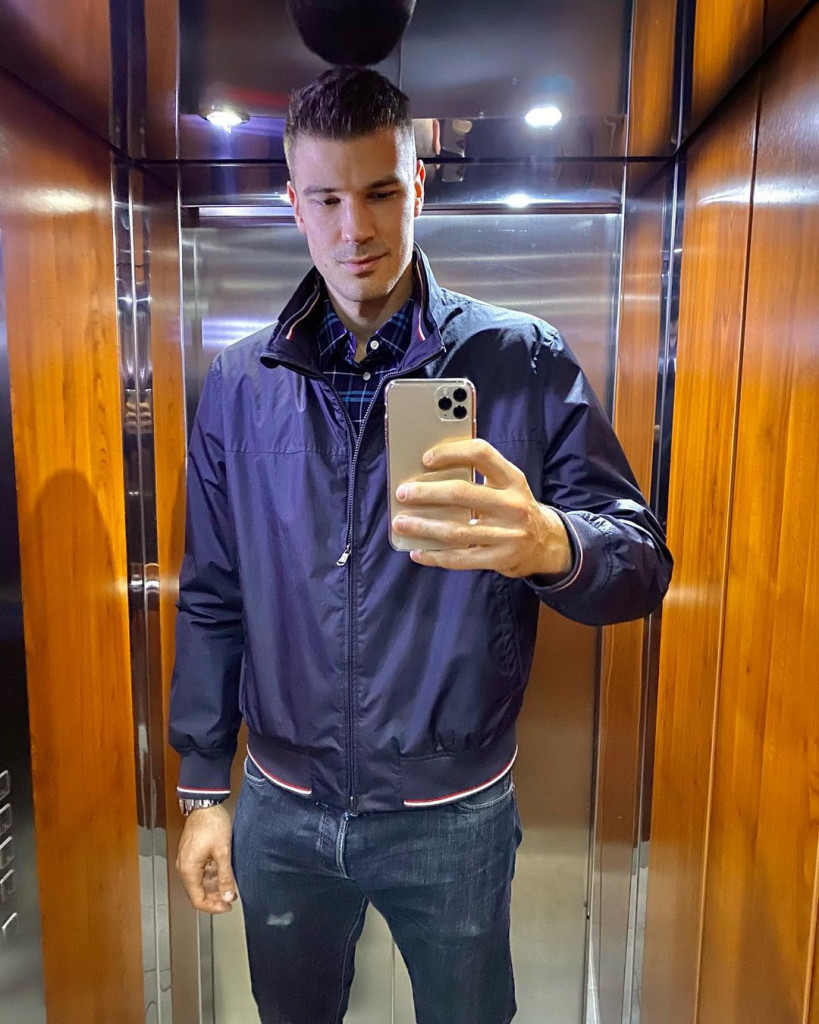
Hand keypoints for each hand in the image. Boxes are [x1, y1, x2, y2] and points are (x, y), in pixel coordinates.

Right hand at [175, 804, 237, 913]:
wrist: (205, 804)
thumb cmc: (211, 824)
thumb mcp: (223, 852)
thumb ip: (225, 876)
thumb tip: (227, 896)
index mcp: (189, 870)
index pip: (198, 900)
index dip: (213, 907)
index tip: (227, 907)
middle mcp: (184, 867)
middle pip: (198, 892)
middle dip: (215, 897)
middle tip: (231, 897)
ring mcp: (187, 859)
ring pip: (200, 881)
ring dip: (214, 886)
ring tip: (230, 885)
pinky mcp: (191, 853)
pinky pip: (200, 871)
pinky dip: (211, 875)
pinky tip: (224, 872)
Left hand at [391, 438, 572, 577]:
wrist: (546, 543)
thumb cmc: (513, 508)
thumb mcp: (506, 486)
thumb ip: (477, 477)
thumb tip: (427, 476)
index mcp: (513, 479)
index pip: (481, 454)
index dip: (451, 452)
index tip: (426, 458)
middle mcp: (513, 504)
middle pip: (463, 493)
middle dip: (427, 493)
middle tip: (403, 493)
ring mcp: (509, 534)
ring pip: (457, 530)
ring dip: (423, 526)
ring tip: (401, 523)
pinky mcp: (501, 559)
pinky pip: (461, 559)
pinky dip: (435, 556)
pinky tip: (418, 552)